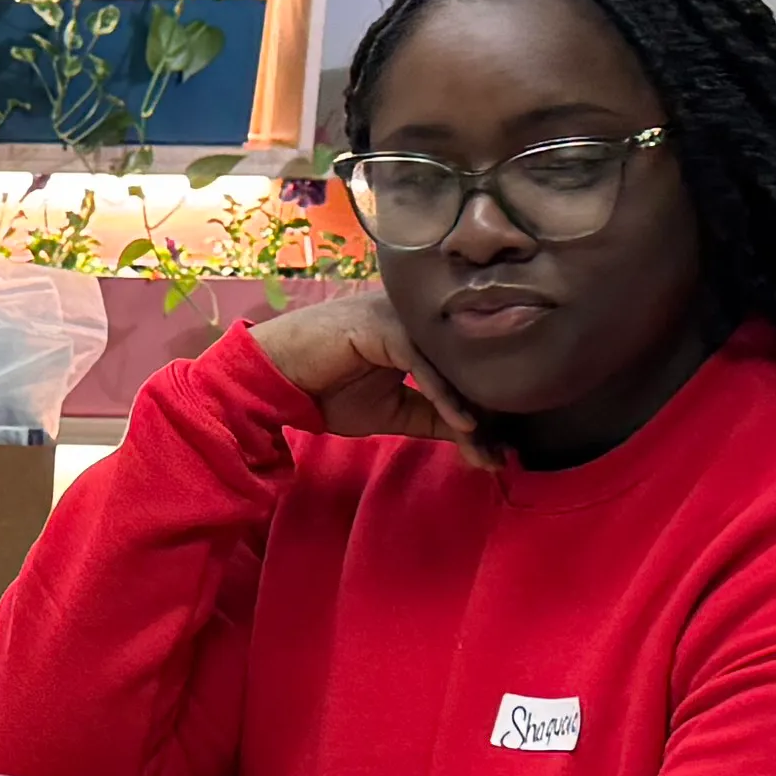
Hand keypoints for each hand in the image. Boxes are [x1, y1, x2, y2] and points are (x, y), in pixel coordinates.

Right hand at [249, 291, 485, 457]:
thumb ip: (434, 417)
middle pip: (465, 366)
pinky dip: (443, 394)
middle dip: (485, 416)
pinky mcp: (384, 326)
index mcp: (424, 333)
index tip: (499, 455)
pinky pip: (423, 363)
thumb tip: (478, 440)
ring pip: (449, 364)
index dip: (484, 413)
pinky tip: (461, 423)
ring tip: (485, 446)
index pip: (465, 371)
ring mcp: (402, 318)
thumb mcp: (394, 412)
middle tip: (499, 458)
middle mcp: (419, 319)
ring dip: (469, 409)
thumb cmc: (327, 389)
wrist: (275, 378)